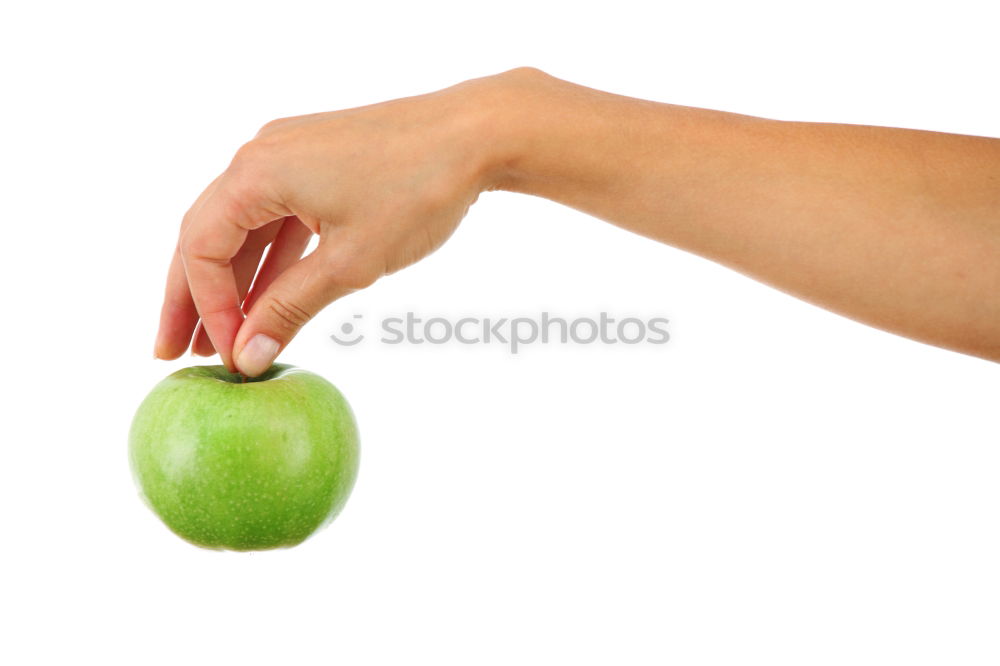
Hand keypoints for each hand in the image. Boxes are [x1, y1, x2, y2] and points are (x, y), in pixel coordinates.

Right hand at [155, 71, 517, 374]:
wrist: (476, 135)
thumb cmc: (417, 190)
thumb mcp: (350, 262)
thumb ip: (290, 308)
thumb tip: (248, 355)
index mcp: (256, 173)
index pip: (202, 249)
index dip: (208, 309)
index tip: (227, 356)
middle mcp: (261, 156)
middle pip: (207, 235)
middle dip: (192, 297)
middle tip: (174, 352)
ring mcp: (290, 155)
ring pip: (244, 229)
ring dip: (234, 283)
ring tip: (222, 338)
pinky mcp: (318, 163)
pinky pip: (280, 217)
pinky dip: (273, 260)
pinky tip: (266, 300)